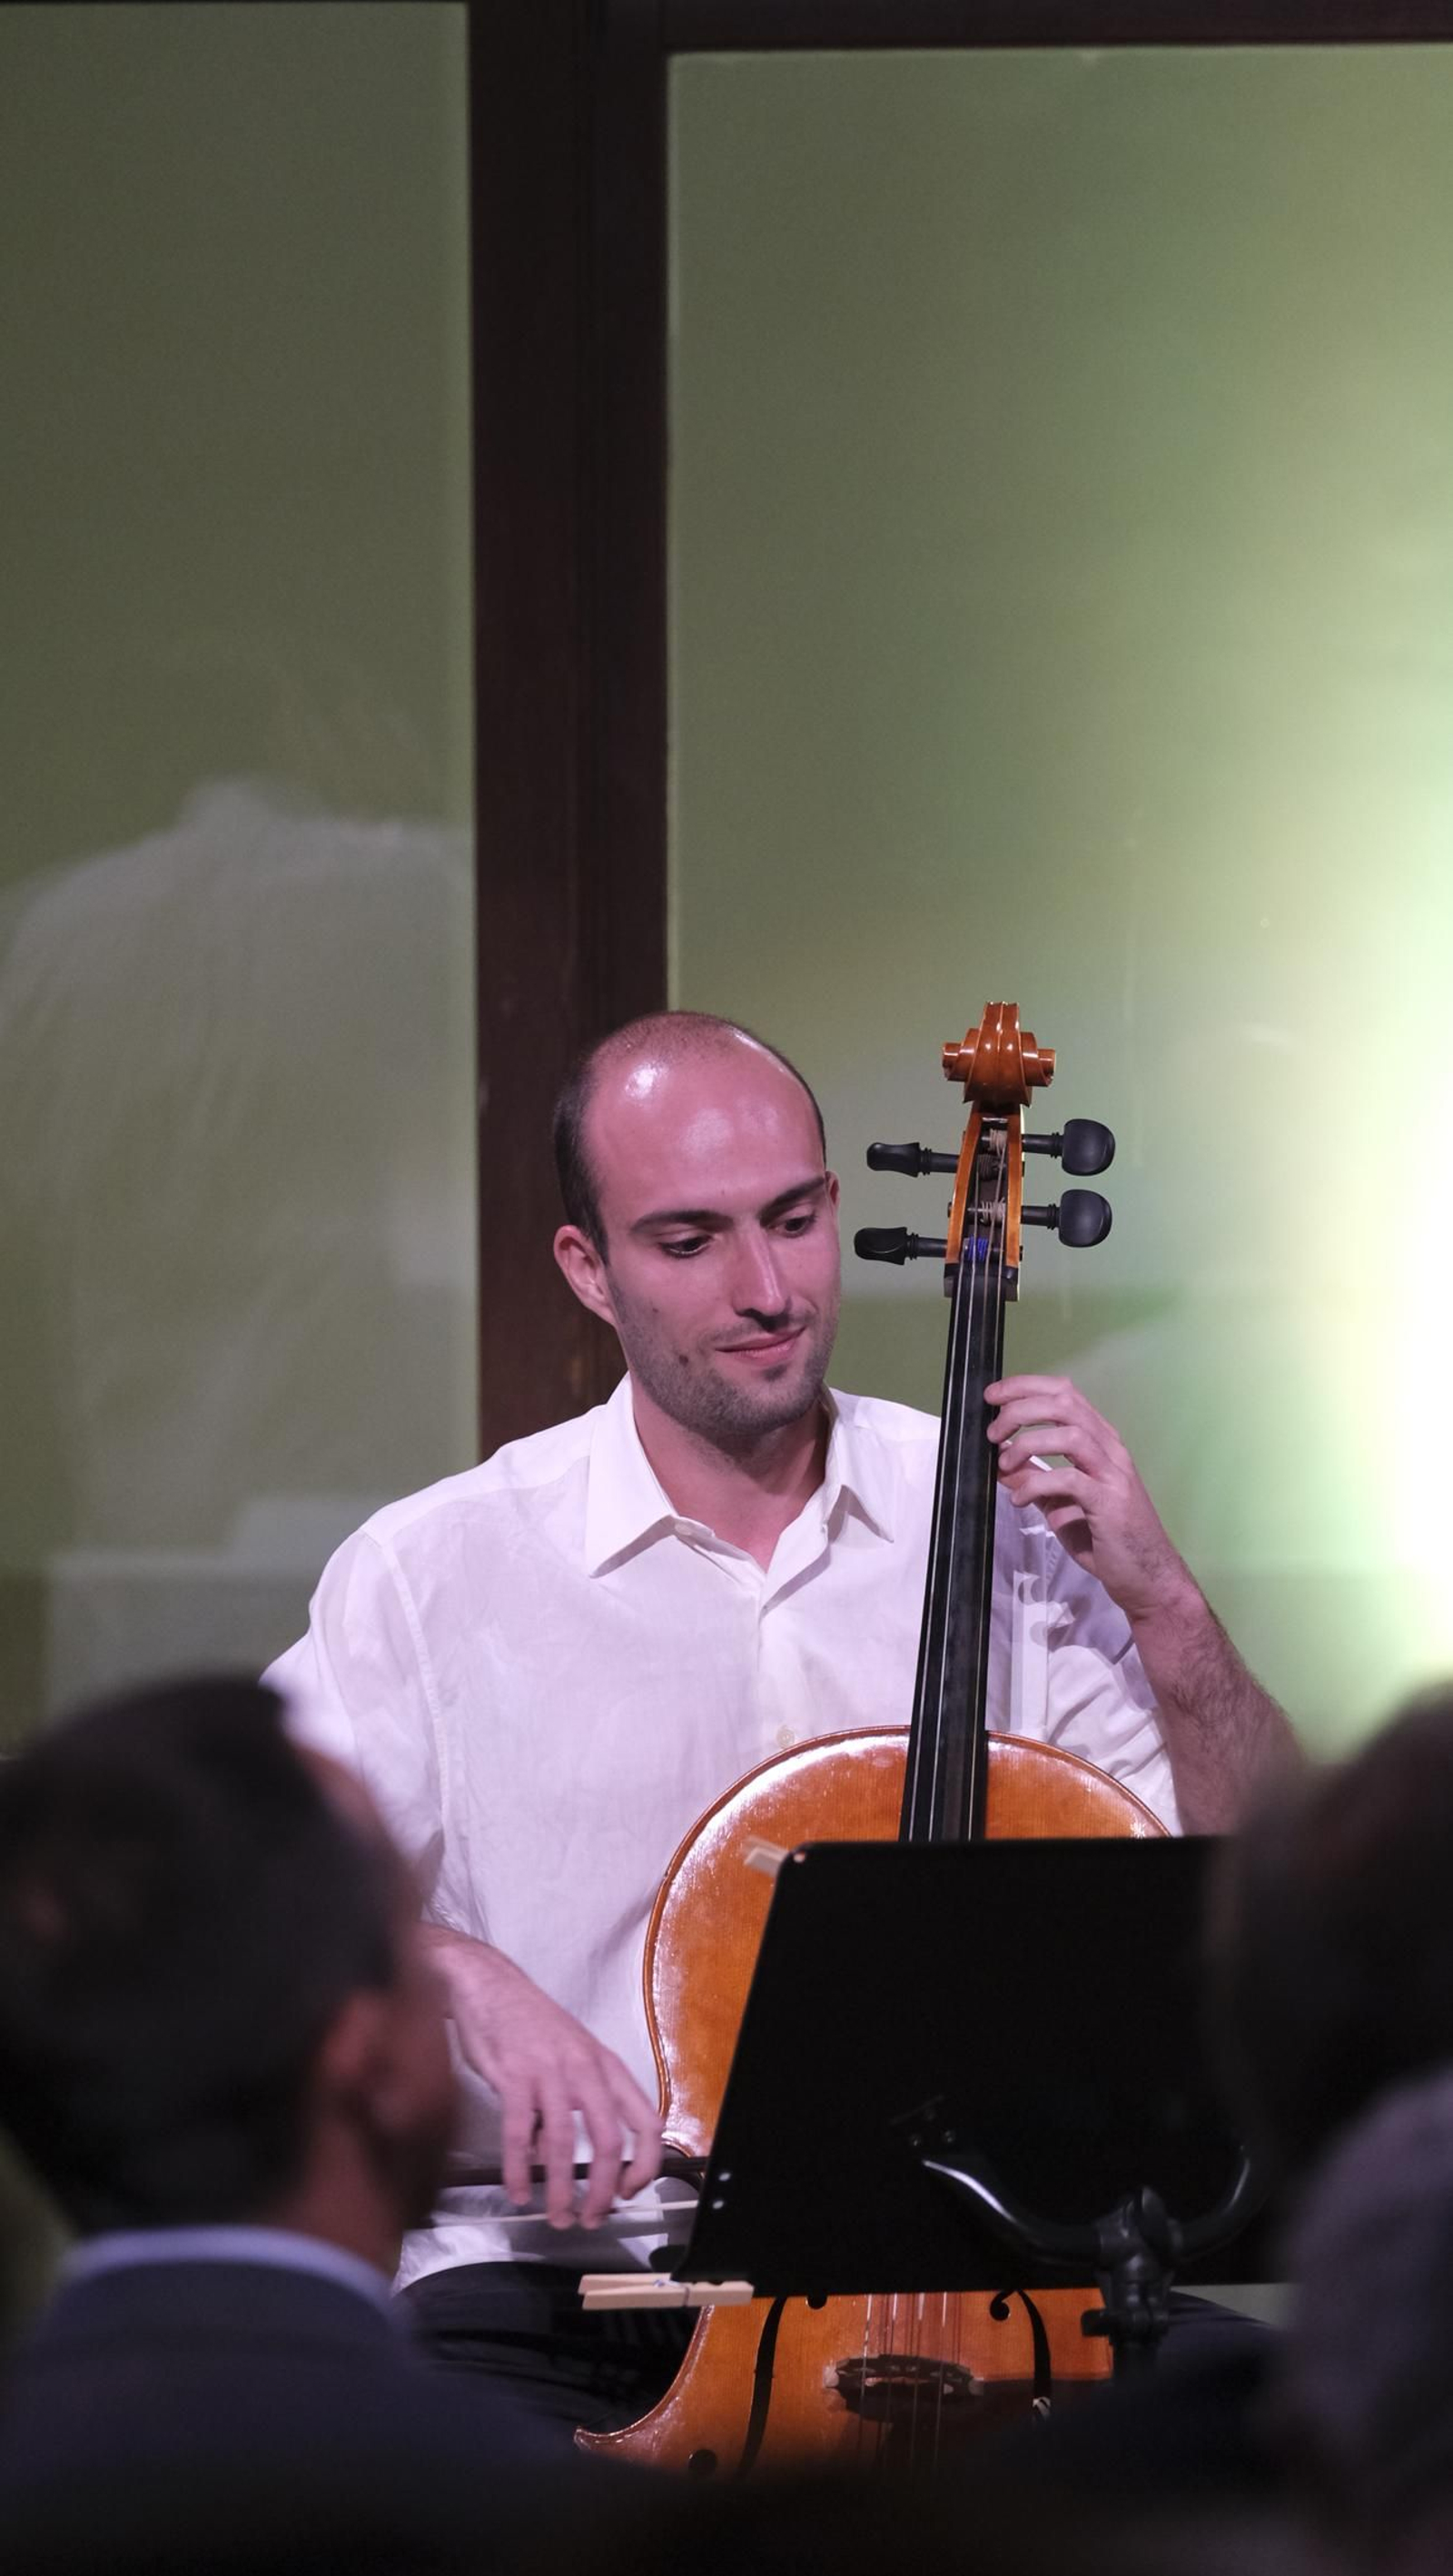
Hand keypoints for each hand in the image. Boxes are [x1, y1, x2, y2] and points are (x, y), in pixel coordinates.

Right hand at [424, 1929, 662, 2228]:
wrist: (487, 1984)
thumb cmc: (527, 2024)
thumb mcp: (564, 2059)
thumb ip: (565, 2107)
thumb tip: (549, 2160)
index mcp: (605, 2066)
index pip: (647, 2120)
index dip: (646, 2163)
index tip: (629, 2191)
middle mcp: (584, 2069)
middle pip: (609, 2140)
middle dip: (603, 2190)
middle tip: (591, 2219)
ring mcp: (549, 2071)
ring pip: (563, 2143)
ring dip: (560, 2190)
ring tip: (556, 2217)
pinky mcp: (513, 2075)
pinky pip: (518, 2133)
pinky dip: (518, 2170)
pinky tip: (518, 2192)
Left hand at [985, 1373, 1195, 1626]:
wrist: (1146, 1578)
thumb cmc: (1105, 1539)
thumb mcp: (1059, 1504)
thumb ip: (1033, 1480)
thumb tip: (998, 1462)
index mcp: (1100, 1441)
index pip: (1065, 1393)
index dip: (1026, 1387)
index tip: (993, 1396)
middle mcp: (1110, 1449)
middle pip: (1064, 1404)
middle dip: (1021, 1408)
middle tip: (992, 1431)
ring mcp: (1113, 1474)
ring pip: (1070, 1434)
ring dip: (1028, 1443)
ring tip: (1004, 1464)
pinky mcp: (1110, 1503)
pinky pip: (1070, 1479)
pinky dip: (1037, 1485)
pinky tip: (1019, 1499)